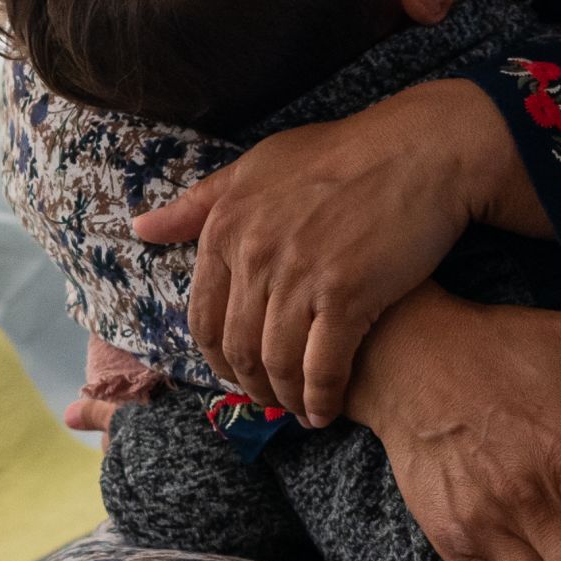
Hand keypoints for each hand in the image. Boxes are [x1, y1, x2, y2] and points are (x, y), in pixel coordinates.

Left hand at [131, 80, 542, 422]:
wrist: (419, 150)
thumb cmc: (340, 154)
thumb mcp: (257, 166)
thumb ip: (199, 203)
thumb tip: (141, 227)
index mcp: (227, 226)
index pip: (203, 316)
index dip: (217, 358)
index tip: (236, 374)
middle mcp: (255, 253)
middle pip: (238, 348)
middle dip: (251, 385)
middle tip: (271, 401)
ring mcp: (299, 275)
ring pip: (276, 363)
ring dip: (286, 398)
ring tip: (301, 411)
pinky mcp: (348, 294)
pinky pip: (323, 366)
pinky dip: (322, 398)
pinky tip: (329, 410)